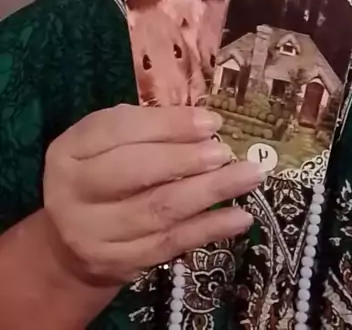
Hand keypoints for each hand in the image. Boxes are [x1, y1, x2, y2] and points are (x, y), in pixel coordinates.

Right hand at [43, 104, 261, 286]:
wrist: (71, 239)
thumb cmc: (101, 171)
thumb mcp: (110, 140)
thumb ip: (147, 128)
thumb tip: (206, 125)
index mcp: (70, 149)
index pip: (119, 130)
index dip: (168, 125)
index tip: (211, 122)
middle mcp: (74, 191)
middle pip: (135, 172)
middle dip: (186, 160)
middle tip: (226, 152)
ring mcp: (93, 232)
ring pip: (157, 210)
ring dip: (209, 192)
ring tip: (247, 176)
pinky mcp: (118, 262)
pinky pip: (170, 244)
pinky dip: (208, 229)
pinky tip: (240, 217)